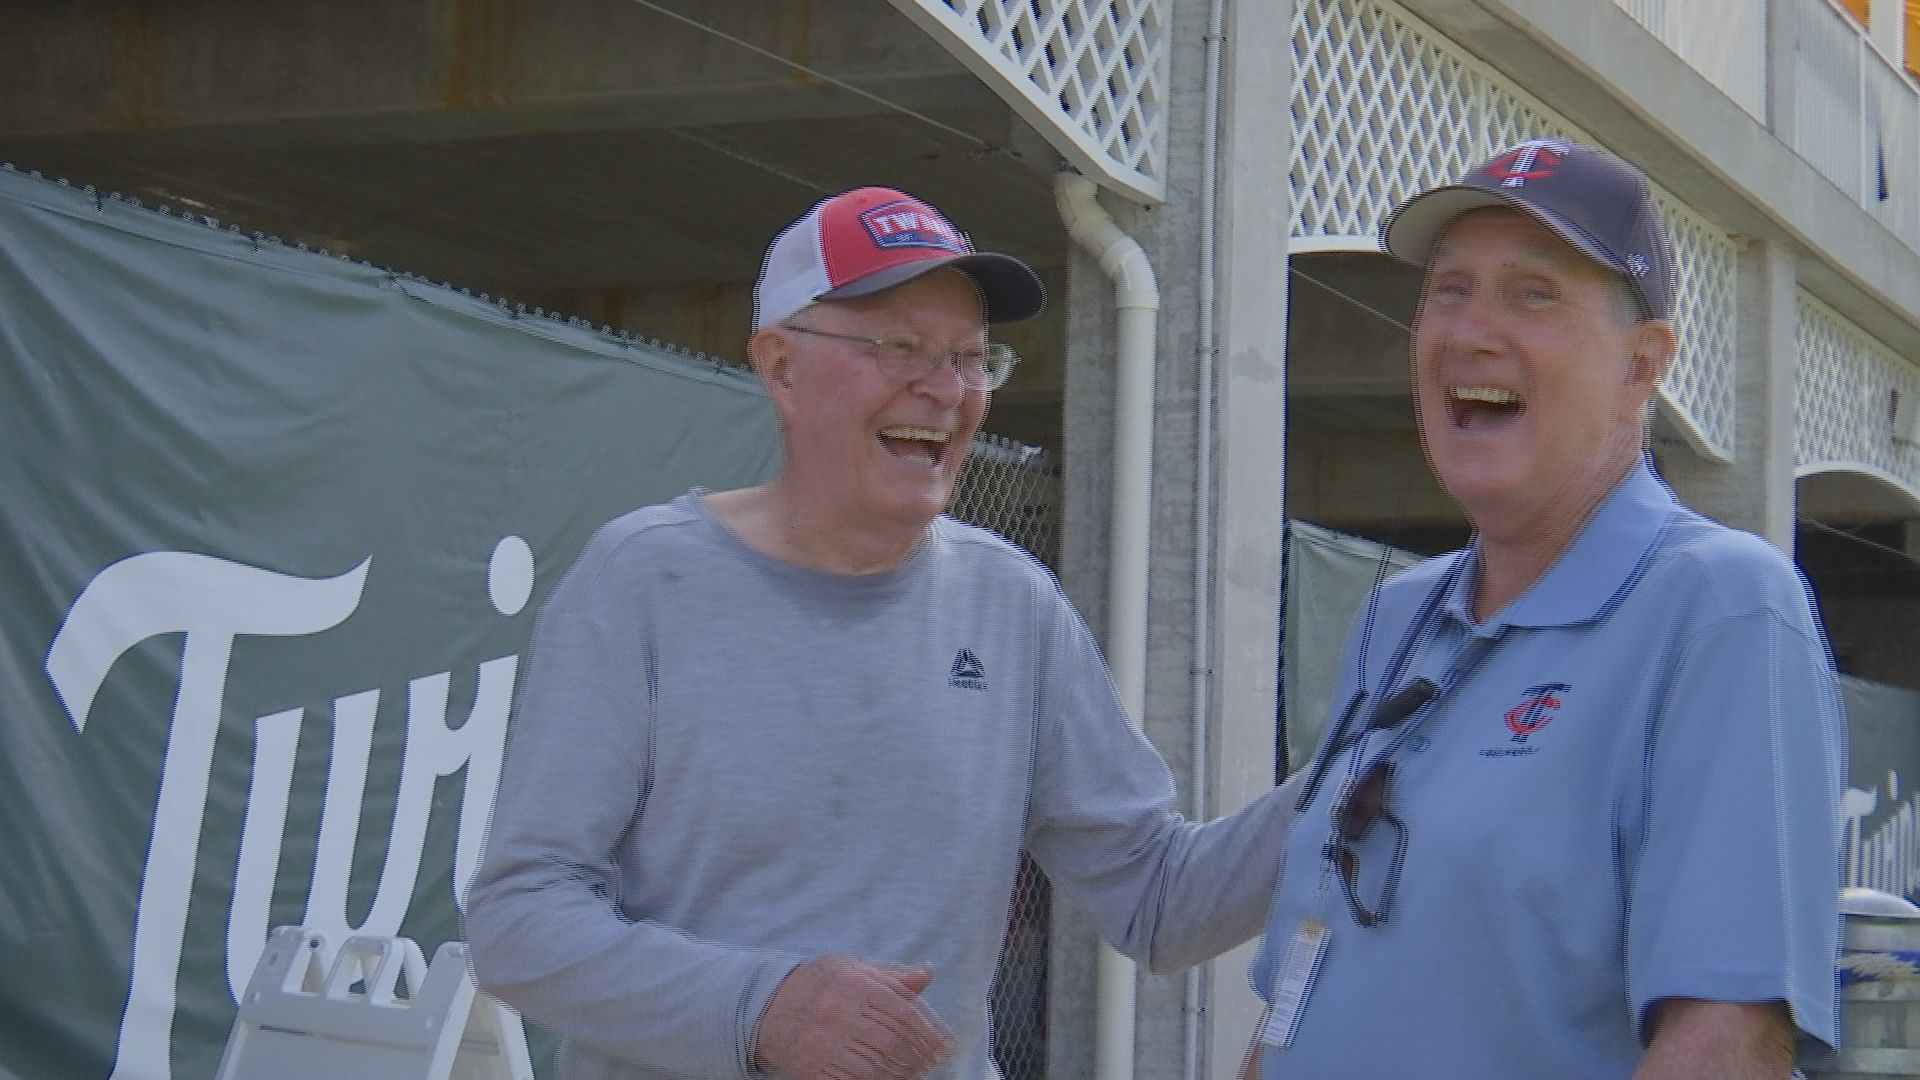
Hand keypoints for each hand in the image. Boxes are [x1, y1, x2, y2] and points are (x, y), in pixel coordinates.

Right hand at [754, 956, 954, 1079]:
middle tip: (932, 1063)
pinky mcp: (814, 1067)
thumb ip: (891, 975)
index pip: (903, 1013)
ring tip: (916, 1073)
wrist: (768, 1007)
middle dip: (919, 1056)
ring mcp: (825, 1044)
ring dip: (902, 1074)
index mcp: (854, 985)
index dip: (929, 1032)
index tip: (945, 1046)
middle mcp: (840, 1014)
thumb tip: (926, 973)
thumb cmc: (818, 983)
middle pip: (892, 1042)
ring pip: (875, 1066)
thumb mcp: (852, 968)